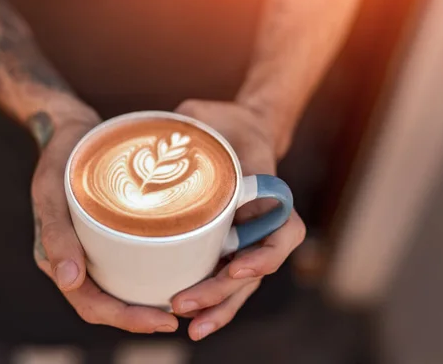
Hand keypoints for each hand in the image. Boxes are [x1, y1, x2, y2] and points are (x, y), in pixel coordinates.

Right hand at [31, 112, 178, 333]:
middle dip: (141, 316)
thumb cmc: (59, 157)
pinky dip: (146, 273)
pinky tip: (173, 268)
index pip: (91, 304)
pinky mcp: (104, 233)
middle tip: (179, 316)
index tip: (164, 320)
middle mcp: (74, 259)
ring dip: (145, 301)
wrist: (68, 129)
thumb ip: (55, 234)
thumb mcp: (51, 191)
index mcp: (56, 259)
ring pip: (117, 287)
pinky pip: (124, 262)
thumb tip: (69, 282)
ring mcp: (89, 247)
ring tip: (181, 301)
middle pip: (108, 302)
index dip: (126, 319)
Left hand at [172, 99, 305, 340]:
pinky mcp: (225, 243)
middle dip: (222, 293)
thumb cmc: (224, 122)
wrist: (235, 130)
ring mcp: (245, 236)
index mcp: (268, 194)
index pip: (283, 233)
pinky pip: (224, 277)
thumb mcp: (205, 115)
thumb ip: (189, 122)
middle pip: (254, 271)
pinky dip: (211, 301)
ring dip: (218, 307)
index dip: (265, 256)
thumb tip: (159, 134)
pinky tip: (189, 317)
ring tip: (190, 327)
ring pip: (241, 284)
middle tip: (184, 304)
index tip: (235, 266)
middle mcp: (260, 222)